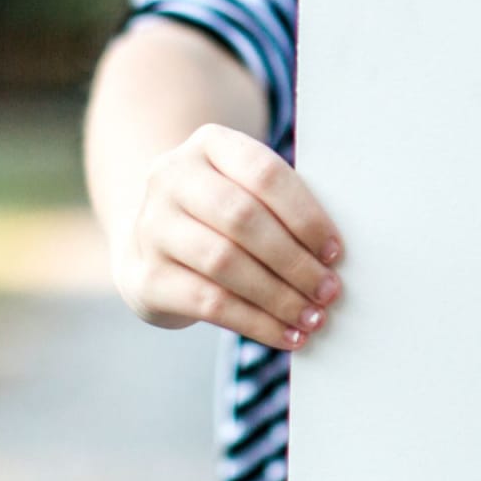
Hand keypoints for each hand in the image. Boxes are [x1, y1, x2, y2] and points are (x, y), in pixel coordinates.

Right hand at [110, 123, 343, 350]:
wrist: (150, 244)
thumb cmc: (222, 216)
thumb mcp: (245, 191)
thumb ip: (281, 208)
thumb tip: (334, 255)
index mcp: (209, 144)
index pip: (263, 173)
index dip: (304, 214)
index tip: (334, 251)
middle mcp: (171, 178)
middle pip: (241, 218)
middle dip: (294, 260)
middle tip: (328, 291)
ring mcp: (151, 227)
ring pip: (224, 262)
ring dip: (278, 296)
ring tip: (312, 317)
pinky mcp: (146, 277)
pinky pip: (208, 302)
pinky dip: (255, 322)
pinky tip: (286, 335)